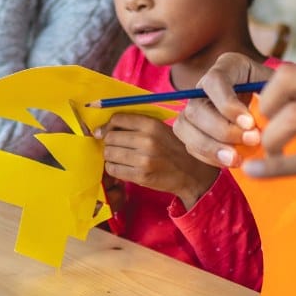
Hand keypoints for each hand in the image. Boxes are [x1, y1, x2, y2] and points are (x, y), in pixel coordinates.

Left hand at [96, 112, 218, 210]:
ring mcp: (143, 159)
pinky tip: (122, 168)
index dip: (108, 126)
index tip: (104, 132)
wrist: (192, 172)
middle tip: (115, 148)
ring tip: (120, 158)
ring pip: (109, 153)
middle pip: (110, 137)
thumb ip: (136, 125)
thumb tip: (103, 129)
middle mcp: (147, 140)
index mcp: (151, 124)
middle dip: (109, 143)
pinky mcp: (141, 176)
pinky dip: (114, 169)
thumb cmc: (173, 148)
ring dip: (111, 156)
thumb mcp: (160, 129)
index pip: (117, 119)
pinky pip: (113, 169)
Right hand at [173, 53, 271, 169]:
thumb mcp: (282, 87)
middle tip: (251, 141)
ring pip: (185, 127)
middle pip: (196, 108)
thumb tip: (273, 115)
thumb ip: (278, 95)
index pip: (214, 81)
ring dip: (211, 147)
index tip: (250, 123)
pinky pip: (190, 144)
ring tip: (236, 159)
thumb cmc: (278, 94)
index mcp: (226, 67)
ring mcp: (194, 108)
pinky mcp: (191, 129)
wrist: (271, 106)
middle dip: (222, 130)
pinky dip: (209, 156)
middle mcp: (203, 86)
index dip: (228, 105)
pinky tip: (230, 161)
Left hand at [244, 50, 295, 204]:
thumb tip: (283, 89)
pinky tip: (255, 173)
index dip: (277, 92)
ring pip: (293, 116)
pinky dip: (275, 166)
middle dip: (265, 104)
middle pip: (288, 80)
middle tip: (263, 125)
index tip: (271, 112)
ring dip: (271, 137)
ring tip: (271, 151)